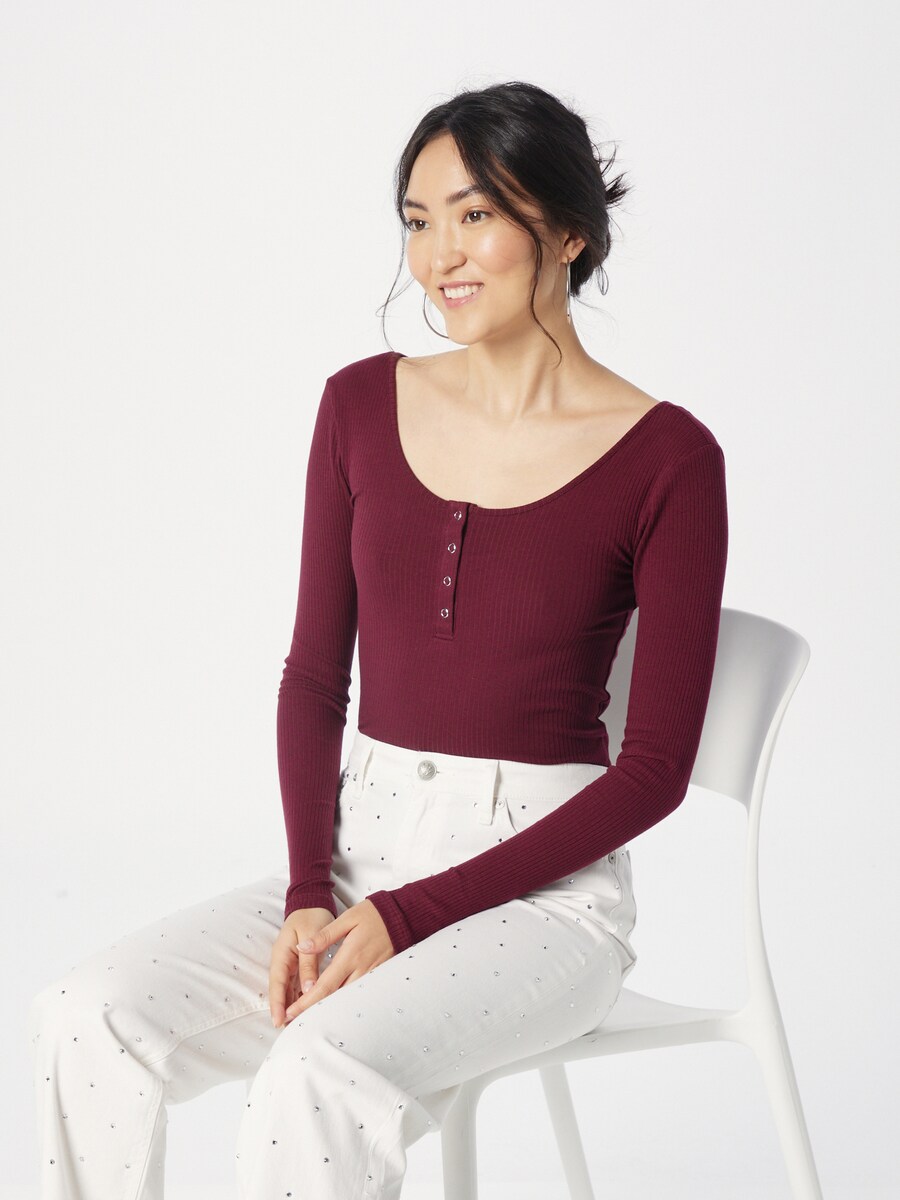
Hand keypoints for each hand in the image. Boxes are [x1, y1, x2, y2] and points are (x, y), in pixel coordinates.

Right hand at [269, 908, 332, 1029]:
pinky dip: (300, 997)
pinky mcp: (299, 965)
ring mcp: (290, 964)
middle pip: (281, 990)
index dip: (277, 1003)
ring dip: (291, 1006)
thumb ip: (309, 962)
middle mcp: (283, 961)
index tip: (278, 1020)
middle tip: (287, 1030)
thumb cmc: (312, 916)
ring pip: (288, 990)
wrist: (313, 903)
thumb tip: (308, 989)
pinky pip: (297, 984)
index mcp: (282, 953)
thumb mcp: (311, 936)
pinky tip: (306, 1009)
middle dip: (282, 1010)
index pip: (277, 983)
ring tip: (296, 1025)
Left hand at [282, 898, 395, 1022]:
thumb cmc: (373, 915)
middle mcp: (361, 969)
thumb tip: (302, 947)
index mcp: (350, 956)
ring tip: (309, 1017)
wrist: (403, 916)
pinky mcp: (378, 976)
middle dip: (313, 1011)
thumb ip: (324, 935)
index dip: (306, 1002)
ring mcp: (371, 975)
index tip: (291, 1012)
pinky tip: (333, 1004)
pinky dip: (344, 1001)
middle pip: (334, 998)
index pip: (324, 986)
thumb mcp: (347, 919)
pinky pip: (358, 993)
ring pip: (347, 999)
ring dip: (328, 1009)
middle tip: (294, 1021)